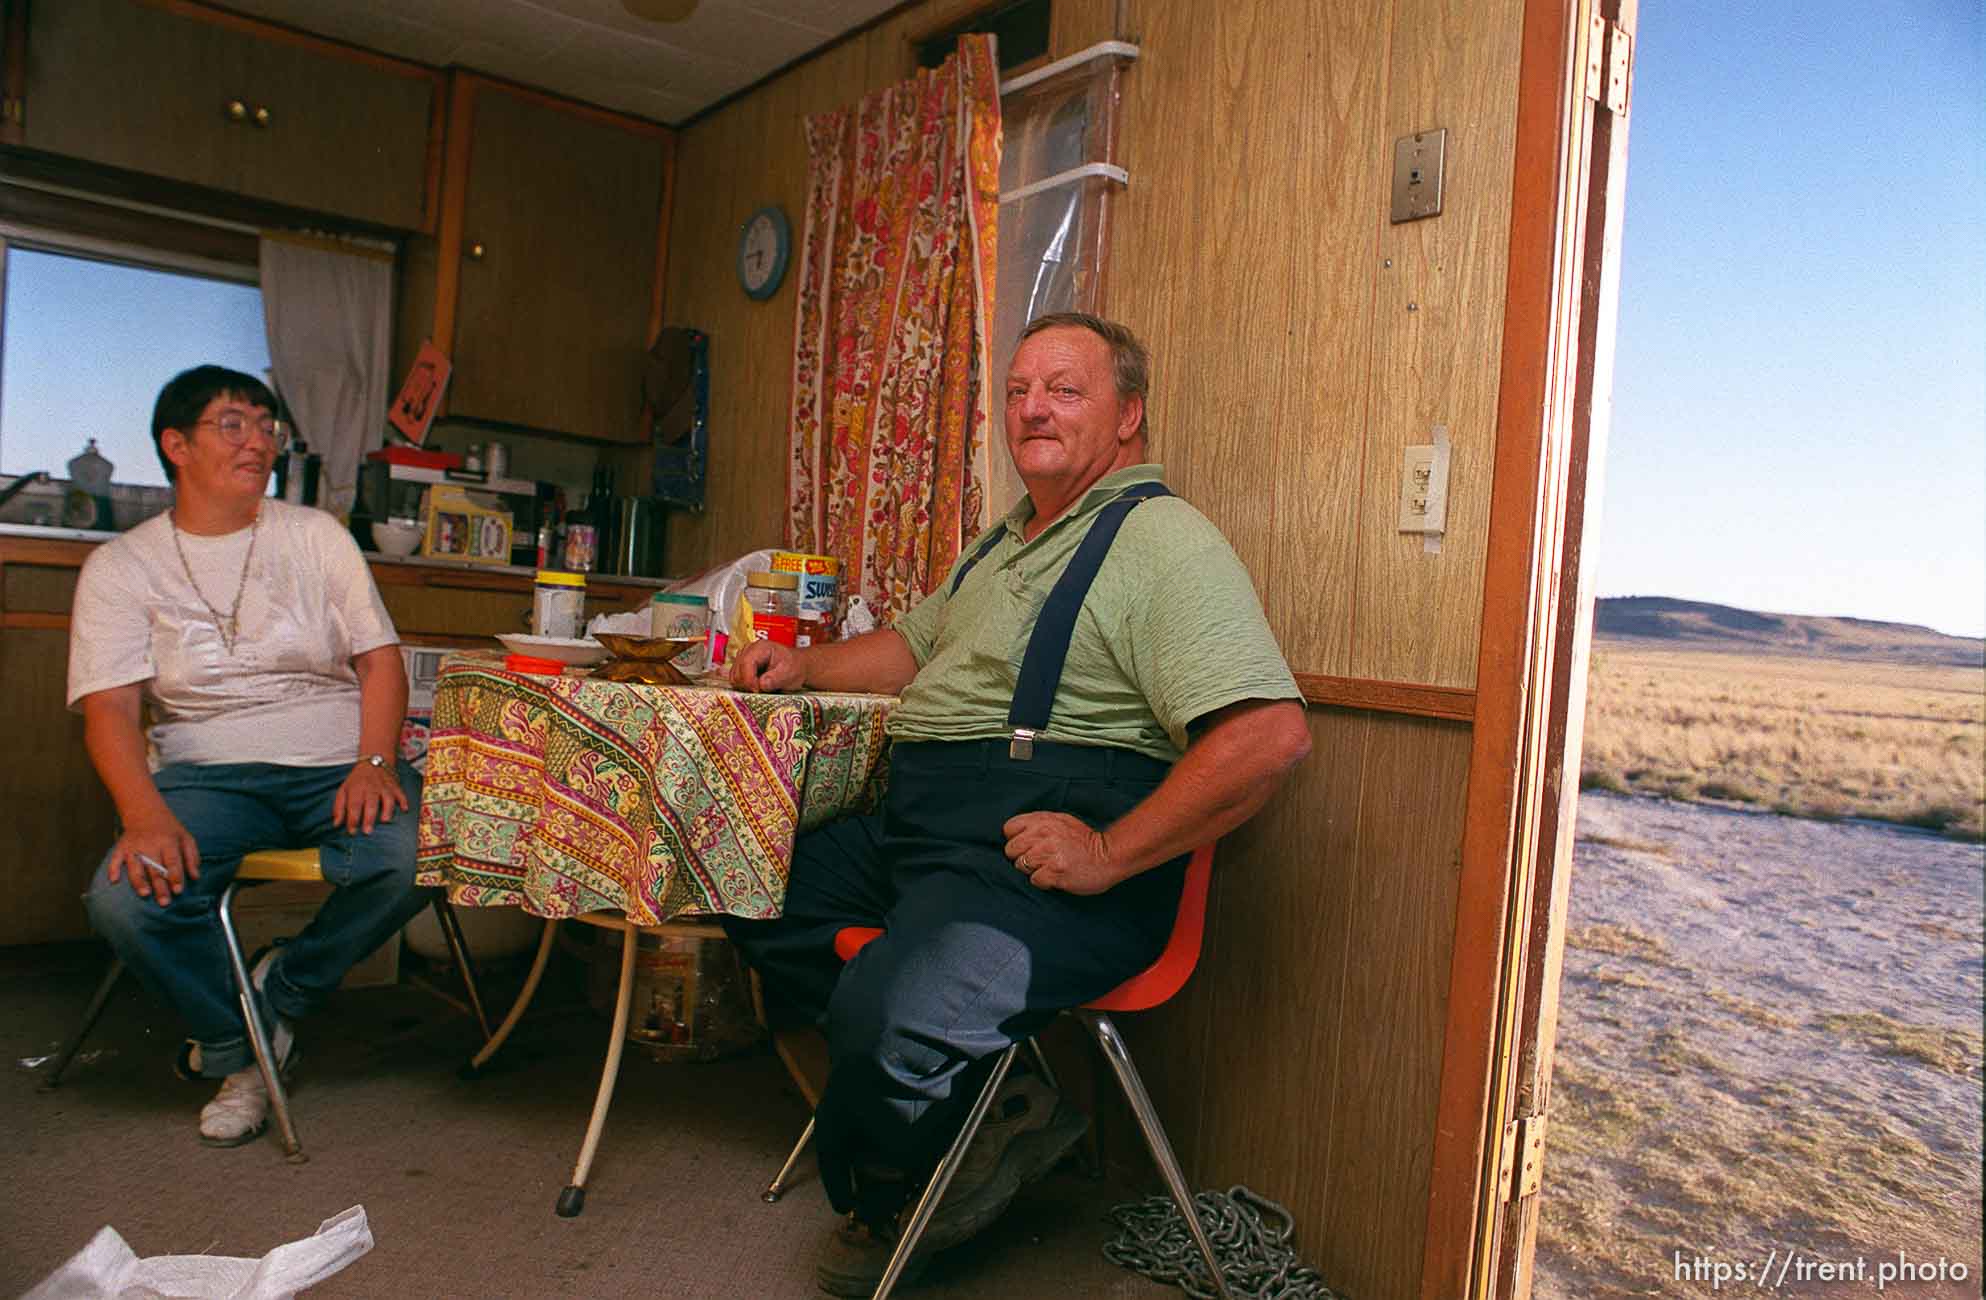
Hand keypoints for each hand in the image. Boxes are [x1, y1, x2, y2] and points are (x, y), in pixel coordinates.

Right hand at [107, 814, 200, 906]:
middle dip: (160, 886)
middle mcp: (150, 845)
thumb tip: (195, 877)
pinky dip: (113, 869)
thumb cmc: (169, 829)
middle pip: (155, 868)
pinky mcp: (121, 848)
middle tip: (164, 902)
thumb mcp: (185, 838)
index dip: (175, 876)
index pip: (172, 862)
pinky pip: (115, 859)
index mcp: (168, 842)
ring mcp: (134, 847)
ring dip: (139, 881)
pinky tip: (114, 881)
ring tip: (145, 894)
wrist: (145, 812)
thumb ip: (192, 857)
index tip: (178, 890)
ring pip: (136, 867)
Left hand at [334, 759, 408, 834]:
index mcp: (356, 789)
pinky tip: (404, 809)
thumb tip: (336, 824)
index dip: (352, 819)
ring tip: (385, 821)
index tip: (352, 832)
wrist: (373, 761)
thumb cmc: (357, 780)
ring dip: (387, 809)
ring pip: (387, 798)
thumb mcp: (343, 790)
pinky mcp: (395, 786)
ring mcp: (384, 787)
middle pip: (370, 803)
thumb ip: (339, 807)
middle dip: (369, 818)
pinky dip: (403, 801)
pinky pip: (400, 793)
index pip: (353, 805)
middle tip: (367, 831)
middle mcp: (370, 787)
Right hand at [730, 639, 805, 692]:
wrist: (796, 666)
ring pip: (734, 678)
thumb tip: (761, 684)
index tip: (757, 690)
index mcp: (760, 647)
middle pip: (737, 671)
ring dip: (746, 687)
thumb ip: (775, 678)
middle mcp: (748, 651)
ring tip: (761, 688)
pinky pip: (736, 681)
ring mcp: (743, 659)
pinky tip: (756, 687)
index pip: (746, 662)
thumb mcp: (789, 673)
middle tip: (762, 690)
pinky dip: (744, 687)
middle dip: (748, 684)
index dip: (749, 679)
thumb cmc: (793, 666)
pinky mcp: (741, 668)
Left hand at [1002, 812, 1121, 894]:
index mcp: (1044, 820)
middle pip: (1011, 849)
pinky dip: (1043, 882)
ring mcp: (1049, 853)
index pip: (1009, 828)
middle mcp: (1044, 834)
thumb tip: (1017, 833)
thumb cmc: (1085, 841)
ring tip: (1049, 868)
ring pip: (1021, 865)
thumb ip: (1040, 824)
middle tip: (1038, 860)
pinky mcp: (1055, 871)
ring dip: (1033, 870)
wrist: (1109, 856)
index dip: (1015, 839)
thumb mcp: (1062, 821)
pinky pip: (1034, 880)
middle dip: (1021, 857)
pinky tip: (1055, 877)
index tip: (1026, 845)